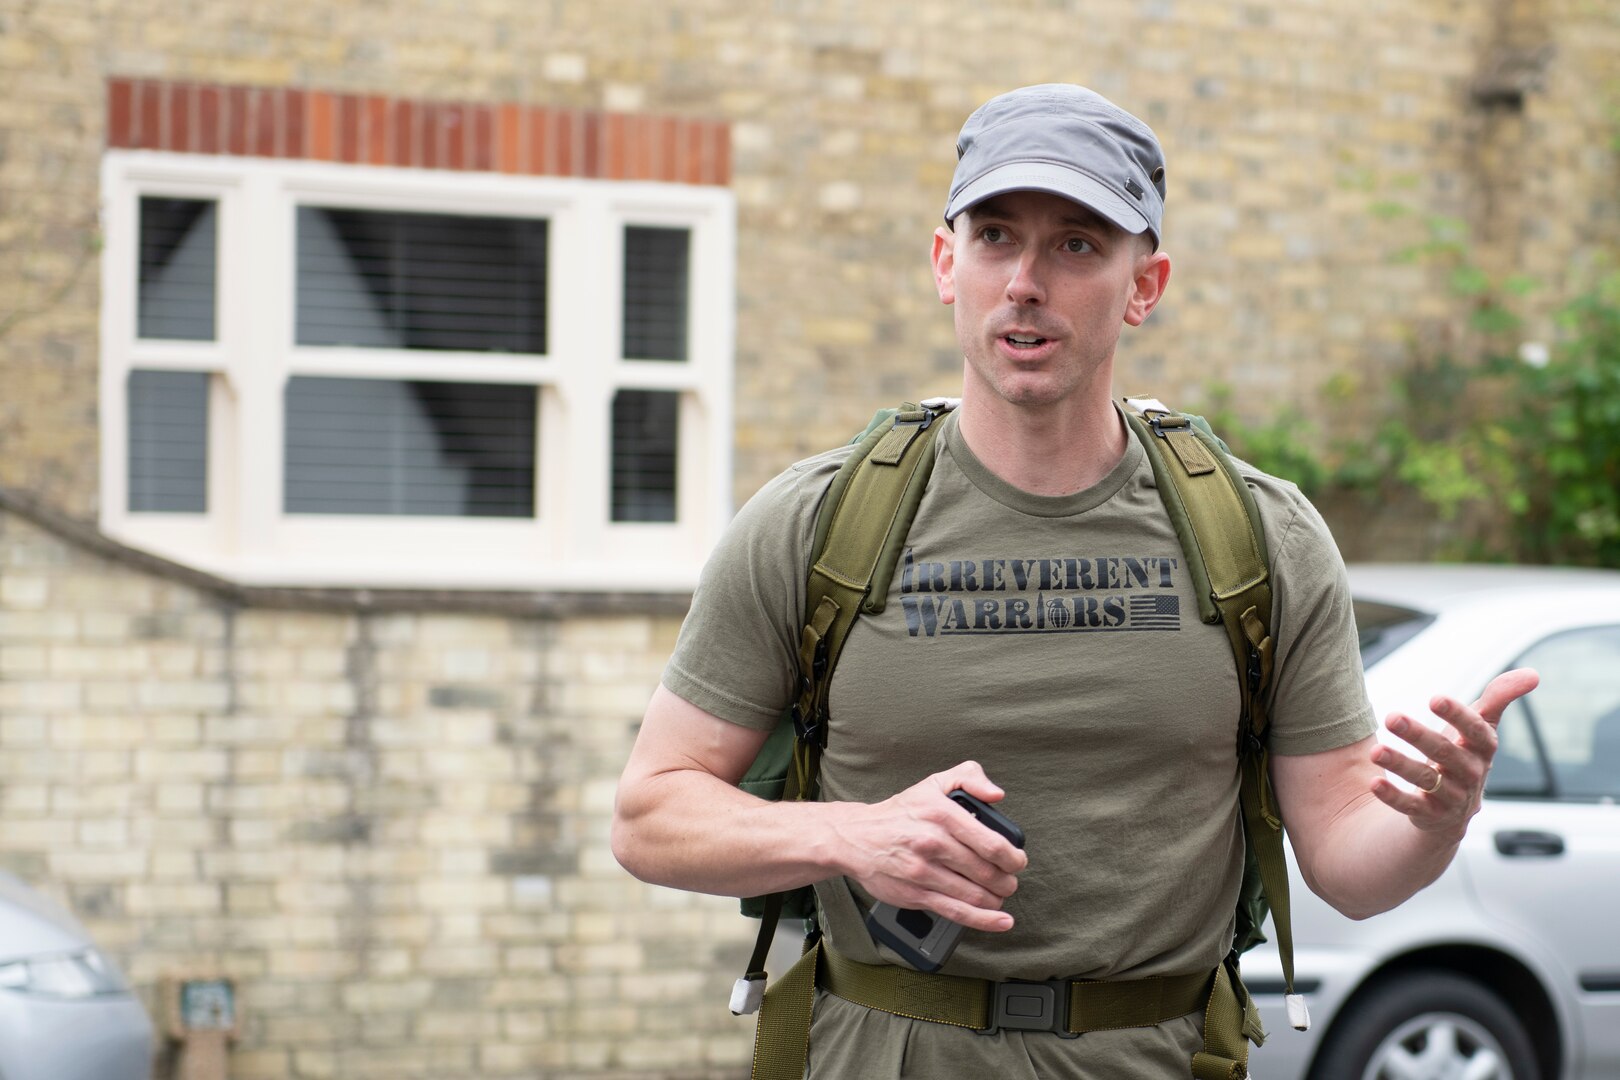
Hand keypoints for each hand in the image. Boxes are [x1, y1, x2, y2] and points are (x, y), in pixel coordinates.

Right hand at [828, 761, 1027, 932]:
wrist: (856, 837)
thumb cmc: (900, 812)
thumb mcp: (933, 783)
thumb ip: (969, 778)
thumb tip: (997, 795)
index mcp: (942, 815)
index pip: (991, 843)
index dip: (1013, 857)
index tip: (1017, 861)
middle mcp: (933, 843)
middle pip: (987, 872)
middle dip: (1007, 880)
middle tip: (1010, 880)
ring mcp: (924, 872)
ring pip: (975, 894)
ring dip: (997, 899)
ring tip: (1000, 894)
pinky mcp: (916, 895)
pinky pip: (957, 912)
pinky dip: (985, 921)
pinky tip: (1001, 921)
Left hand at [1370, 667, 1540, 837]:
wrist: (1453, 809)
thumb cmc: (1463, 754)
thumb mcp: (1479, 727)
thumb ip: (1498, 698)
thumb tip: (1534, 674)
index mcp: (1481, 749)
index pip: (1476, 731)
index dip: (1458, 715)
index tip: (1434, 698)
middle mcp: (1470, 774)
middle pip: (1446, 754)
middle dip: (1419, 735)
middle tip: (1392, 717)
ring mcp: (1452, 798)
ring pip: (1428, 780)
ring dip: (1401, 764)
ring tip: (1375, 751)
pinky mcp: (1431, 816)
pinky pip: (1412, 806)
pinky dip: (1393, 796)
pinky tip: (1374, 782)